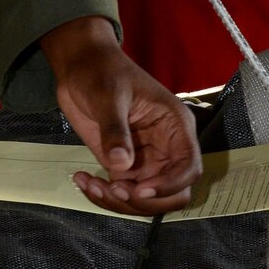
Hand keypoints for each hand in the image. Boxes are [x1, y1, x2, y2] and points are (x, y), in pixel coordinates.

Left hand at [40, 16, 201, 214]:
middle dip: (145, 201)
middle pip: (173, 192)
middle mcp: (164, 147)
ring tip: (91, 184)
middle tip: (114, 189)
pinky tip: (83, 180)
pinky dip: (102, 195)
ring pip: (146, 199)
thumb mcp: (109, 95)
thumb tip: (121, 165)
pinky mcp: (123, 165)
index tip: (140, 189)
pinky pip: (121, 193)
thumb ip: (116, 129)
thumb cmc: (101, 70)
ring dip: (119, 202)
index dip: (170, 184)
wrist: (80, 67)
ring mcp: (144, 159)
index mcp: (174, 126)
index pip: (189, 166)